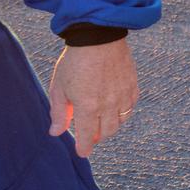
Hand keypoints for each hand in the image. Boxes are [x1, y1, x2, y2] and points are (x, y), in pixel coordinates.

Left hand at [48, 37, 139, 158]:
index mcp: (88, 107)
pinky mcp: (133, 85)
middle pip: (108, 132)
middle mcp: (108, 104)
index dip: (84, 147)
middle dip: (98, 137)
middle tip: (91, 135)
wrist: (99, 37)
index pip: (88, 136)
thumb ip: (58, 113)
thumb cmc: (75, 61)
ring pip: (121, 121)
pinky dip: (123, 111)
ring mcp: (123, 95)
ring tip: (102, 121)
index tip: (82, 152)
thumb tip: (56, 132)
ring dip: (111, 125)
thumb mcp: (59, 87)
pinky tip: (115, 107)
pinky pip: (131, 106)